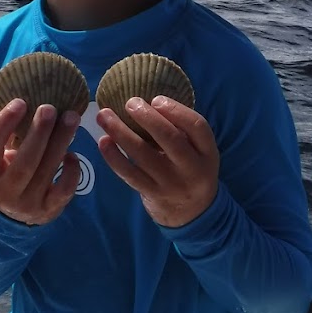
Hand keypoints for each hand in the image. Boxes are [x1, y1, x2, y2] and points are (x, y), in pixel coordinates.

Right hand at [0, 99, 80, 224]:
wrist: (12, 218)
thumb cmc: (8, 176)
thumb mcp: (1, 161)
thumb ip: (10, 138)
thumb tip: (29, 100)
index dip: (4, 124)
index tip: (20, 102)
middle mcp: (4, 192)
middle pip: (24, 161)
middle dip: (39, 132)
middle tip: (50, 108)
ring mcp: (27, 204)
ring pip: (46, 171)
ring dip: (60, 142)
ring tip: (71, 118)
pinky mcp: (48, 211)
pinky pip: (63, 190)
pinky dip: (71, 171)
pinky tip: (73, 155)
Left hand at [96, 96, 218, 227]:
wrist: (192, 212)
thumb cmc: (191, 170)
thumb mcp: (199, 152)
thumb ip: (182, 132)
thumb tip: (147, 103)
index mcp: (207, 152)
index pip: (197, 126)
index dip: (176, 110)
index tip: (156, 99)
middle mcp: (192, 169)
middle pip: (170, 138)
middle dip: (147, 117)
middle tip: (130, 102)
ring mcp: (171, 184)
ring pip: (143, 155)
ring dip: (120, 132)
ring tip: (104, 115)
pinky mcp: (152, 194)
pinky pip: (129, 173)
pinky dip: (114, 157)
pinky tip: (103, 142)